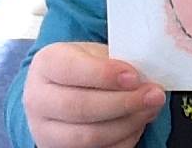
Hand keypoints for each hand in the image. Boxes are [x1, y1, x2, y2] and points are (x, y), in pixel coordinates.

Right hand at [24, 42, 165, 147]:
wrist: (63, 87)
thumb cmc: (86, 65)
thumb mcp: (97, 53)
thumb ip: (117, 63)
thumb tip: (145, 81)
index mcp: (46, 63)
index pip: (72, 70)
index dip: (105, 75)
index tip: (134, 77)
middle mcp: (37, 98)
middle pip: (80, 107)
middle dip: (123, 103)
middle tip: (154, 95)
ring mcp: (43, 130)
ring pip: (87, 137)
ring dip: (126, 124)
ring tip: (150, 110)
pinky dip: (122, 141)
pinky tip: (138, 125)